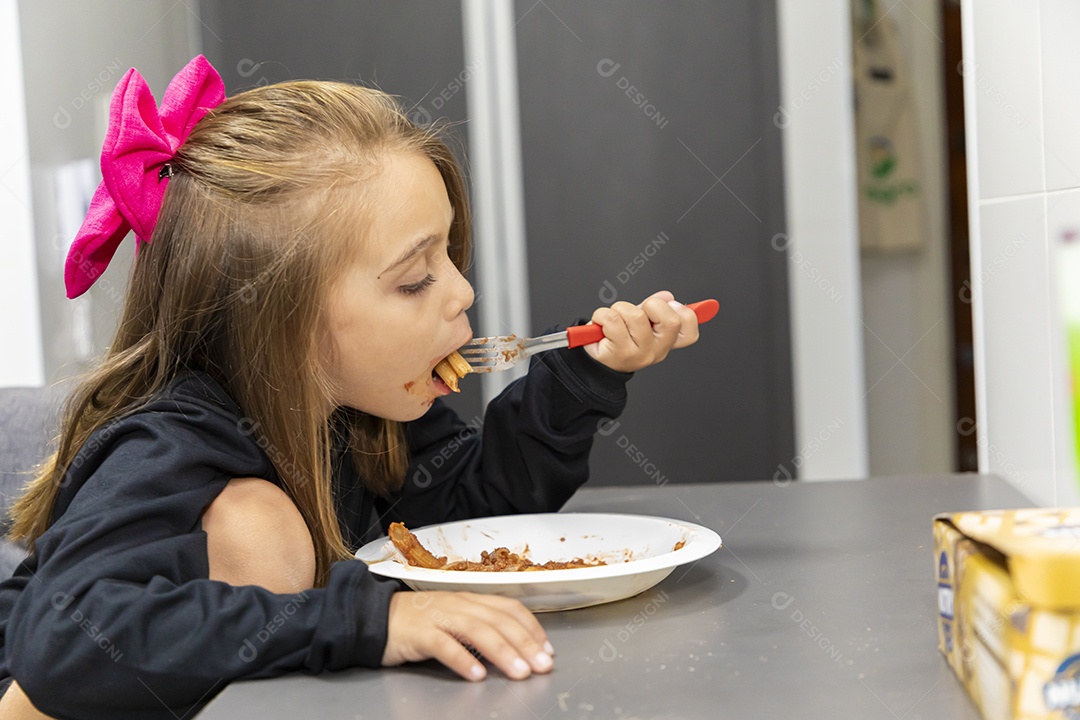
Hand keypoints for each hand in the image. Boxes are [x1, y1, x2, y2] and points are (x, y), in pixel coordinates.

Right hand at [382, 591, 554, 680]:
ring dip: (502, 652)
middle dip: (524, 643)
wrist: (375, 617)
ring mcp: (438, 616)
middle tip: (542, 666)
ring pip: (476, 630)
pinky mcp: (418, 633)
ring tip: (519, 673)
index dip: (532, 628)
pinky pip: (443, 645)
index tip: (547, 650)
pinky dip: (462, 659)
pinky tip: (476, 675)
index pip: (509, 608)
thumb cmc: (419, 622)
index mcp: (470, 600)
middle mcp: (458, 604)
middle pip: (498, 620)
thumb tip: (515, 648)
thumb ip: (481, 628)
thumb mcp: (455, 618)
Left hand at [582, 290, 700, 372]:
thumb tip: (667, 296)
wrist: (596, 361)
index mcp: (665, 342)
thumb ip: (654, 309)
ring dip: (619, 308)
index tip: (672, 304)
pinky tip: (601, 325)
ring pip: (636, 315)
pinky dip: (602, 315)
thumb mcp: (640, 323)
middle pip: (670, 321)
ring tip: (613, 319)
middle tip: (638, 312)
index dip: (686, 314)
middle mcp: (656, 351)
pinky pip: (612, 319)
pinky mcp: (619, 352)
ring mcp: (639, 353)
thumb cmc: (618, 340)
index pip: (690, 333)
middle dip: (651, 305)